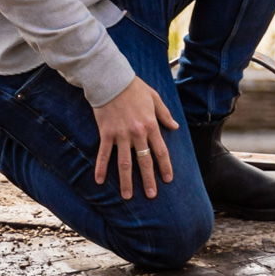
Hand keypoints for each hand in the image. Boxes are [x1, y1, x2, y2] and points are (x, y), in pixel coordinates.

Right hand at [93, 75, 177, 199]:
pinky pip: (104, 154)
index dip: (165, 167)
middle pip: (144, 161)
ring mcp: (121, 135)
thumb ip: (164, 114)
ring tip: (127, 196)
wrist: (112, 79)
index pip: (160, 151)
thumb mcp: (154, 97)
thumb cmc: (134, 87)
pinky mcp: (106, 133)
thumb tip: (175, 127)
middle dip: (148, 180)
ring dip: (126, 181)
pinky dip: (101, 167)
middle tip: (151, 195)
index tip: (167, 180)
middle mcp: (137, 133)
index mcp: (151, 125)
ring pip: (124, 163)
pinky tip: (99, 181)